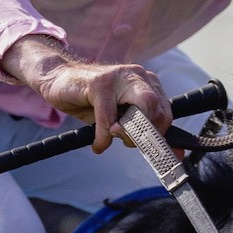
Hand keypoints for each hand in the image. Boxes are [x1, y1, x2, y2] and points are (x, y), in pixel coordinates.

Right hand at [1, 35, 171, 151]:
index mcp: (146, 83)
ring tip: (111, 137)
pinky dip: (103, 137)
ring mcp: (118, 77)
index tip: (166, 156)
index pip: (165, 112)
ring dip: (127, 134)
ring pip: (139, 109)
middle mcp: (136, 76)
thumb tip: (174, 155)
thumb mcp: (119, 119)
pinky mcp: (98, 84)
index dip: (163, 136)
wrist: (58, 80)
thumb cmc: (91, 102)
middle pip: (156, 107)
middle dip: (148, 133)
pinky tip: (98, 144)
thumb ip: (143, 132)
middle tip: (130, 143)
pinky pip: (108, 117)